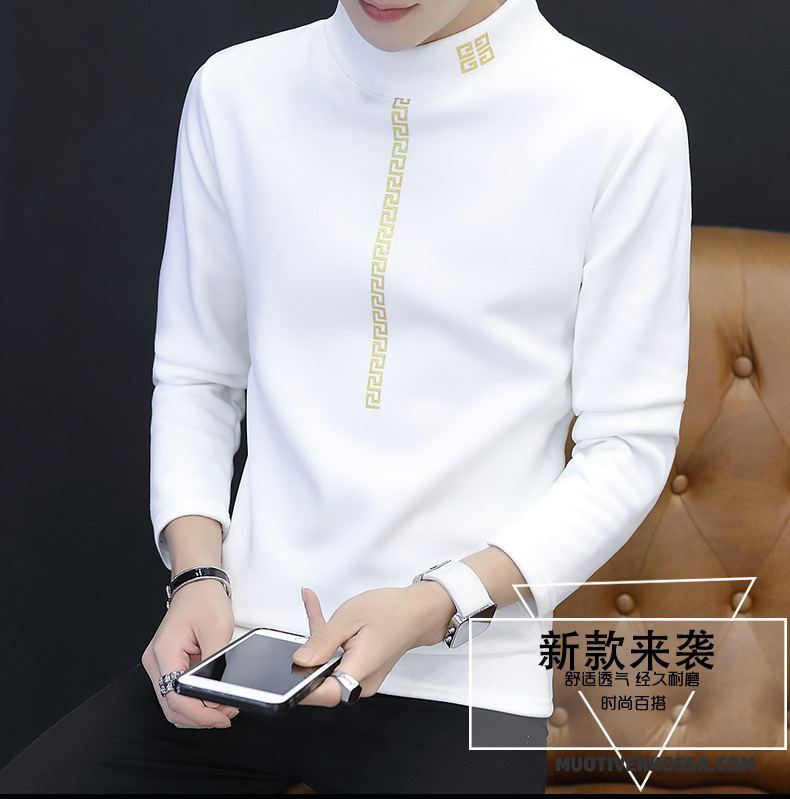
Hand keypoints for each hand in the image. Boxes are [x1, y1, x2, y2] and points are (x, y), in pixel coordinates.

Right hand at [141, 579, 239, 728]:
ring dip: (197, 711)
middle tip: (227, 715)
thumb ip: (216, 665)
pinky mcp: (168, 664)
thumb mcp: (218, 630)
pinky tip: (212, 698)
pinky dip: (194, 700)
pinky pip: (177, 692)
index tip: (222, 718)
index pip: (175, 698)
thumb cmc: (204, 600)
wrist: (198, 585)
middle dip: (200, 717)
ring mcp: (160, 664)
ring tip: (223, 708)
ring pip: (173, 704)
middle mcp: (156, 661)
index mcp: (164, 653)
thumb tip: (218, 694)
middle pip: (172, 707)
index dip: (200, 714)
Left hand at [293, 582, 455, 706]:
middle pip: (322, 679)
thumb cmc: (392, 611)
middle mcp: (361, 682)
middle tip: (306, 623)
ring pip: (328, 666)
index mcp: (360, 670)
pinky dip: (328, 641)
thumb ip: (323, 639)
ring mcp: (361, 678)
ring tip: (314, 607)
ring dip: (319, 641)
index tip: (284, 678)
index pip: (325, 693)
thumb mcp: (351, 617)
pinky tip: (319, 614)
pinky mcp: (360, 671)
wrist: (417, 611)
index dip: (302, 689)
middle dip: (309, 653)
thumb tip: (300, 660)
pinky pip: (337, 660)